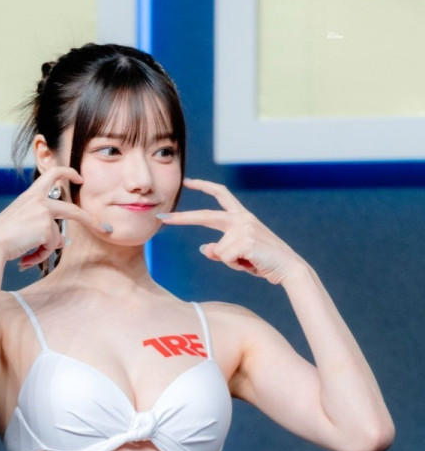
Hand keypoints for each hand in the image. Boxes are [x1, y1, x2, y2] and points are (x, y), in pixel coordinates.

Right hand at [0, 166, 109, 268]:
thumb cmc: (2, 237)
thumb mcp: (22, 226)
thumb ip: (42, 228)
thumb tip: (61, 241)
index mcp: (30, 195)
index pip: (52, 174)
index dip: (68, 173)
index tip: (80, 177)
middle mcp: (39, 200)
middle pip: (72, 211)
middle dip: (90, 221)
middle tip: (104, 229)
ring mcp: (44, 213)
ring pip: (57, 237)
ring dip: (45, 249)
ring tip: (26, 255)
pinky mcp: (46, 227)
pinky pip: (51, 247)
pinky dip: (40, 254)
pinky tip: (25, 255)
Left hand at [157, 177, 307, 284]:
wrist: (288, 268)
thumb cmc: (264, 262)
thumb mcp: (239, 255)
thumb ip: (221, 250)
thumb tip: (203, 248)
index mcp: (242, 217)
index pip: (221, 195)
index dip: (203, 187)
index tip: (187, 182)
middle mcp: (242, 218)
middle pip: (206, 216)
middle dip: (183, 218)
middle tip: (163, 218)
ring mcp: (244, 228)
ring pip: (218, 251)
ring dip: (231, 263)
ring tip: (249, 262)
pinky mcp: (245, 240)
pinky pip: (225, 258)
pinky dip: (236, 266)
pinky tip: (252, 263)